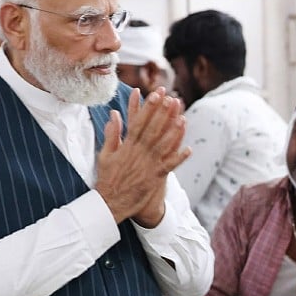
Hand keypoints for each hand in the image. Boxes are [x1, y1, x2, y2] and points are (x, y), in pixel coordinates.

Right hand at [95, 87, 189, 225]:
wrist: (110, 202)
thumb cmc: (108, 178)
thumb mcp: (106, 153)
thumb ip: (112, 133)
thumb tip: (114, 113)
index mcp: (127, 145)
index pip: (139, 121)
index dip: (148, 107)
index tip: (156, 94)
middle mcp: (138, 152)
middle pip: (153, 129)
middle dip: (162, 112)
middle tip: (171, 98)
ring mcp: (147, 164)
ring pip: (163, 144)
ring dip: (173, 131)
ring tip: (182, 118)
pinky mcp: (154, 177)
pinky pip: (169, 166)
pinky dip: (179, 158)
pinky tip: (189, 149)